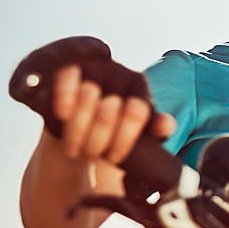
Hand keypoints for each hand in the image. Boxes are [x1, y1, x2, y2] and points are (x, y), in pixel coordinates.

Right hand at [52, 63, 174, 163]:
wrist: (81, 124)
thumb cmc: (115, 132)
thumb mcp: (139, 134)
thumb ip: (155, 131)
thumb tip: (165, 126)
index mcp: (140, 88)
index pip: (136, 112)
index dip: (123, 140)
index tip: (113, 159)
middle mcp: (120, 73)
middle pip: (109, 109)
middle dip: (98, 140)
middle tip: (91, 156)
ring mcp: (95, 68)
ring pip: (87, 96)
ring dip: (78, 129)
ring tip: (74, 150)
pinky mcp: (70, 68)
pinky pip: (67, 79)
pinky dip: (65, 98)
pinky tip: (63, 116)